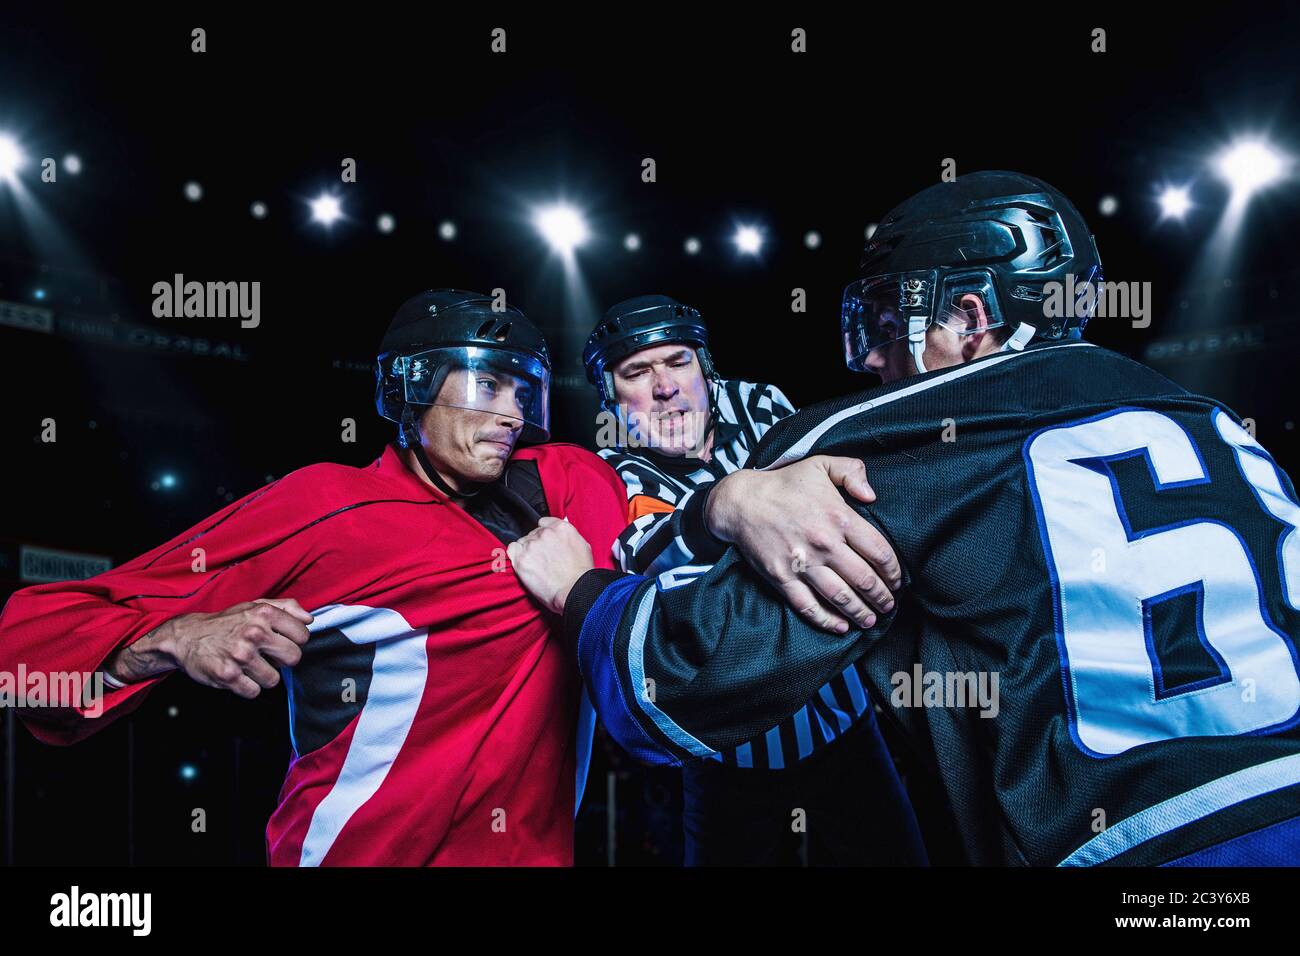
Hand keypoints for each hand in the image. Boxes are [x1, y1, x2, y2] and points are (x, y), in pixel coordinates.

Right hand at [108, 598, 313, 698]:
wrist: (186, 637)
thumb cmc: (226, 622)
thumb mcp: (254, 605)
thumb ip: (285, 607)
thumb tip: (309, 619)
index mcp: (264, 613)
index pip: (303, 635)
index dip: (295, 641)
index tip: (282, 641)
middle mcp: (254, 633)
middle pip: (294, 658)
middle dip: (283, 661)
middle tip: (269, 657)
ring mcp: (241, 655)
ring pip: (274, 680)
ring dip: (263, 676)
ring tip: (249, 666)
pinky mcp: (228, 675)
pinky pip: (254, 692)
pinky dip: (248, 687)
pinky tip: (238, 675)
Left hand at [507, 517, 594, 614]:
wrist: (574, 591)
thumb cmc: (581, 575)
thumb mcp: (583, 546)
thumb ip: (568, 537)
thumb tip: (561, 537)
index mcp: (561, 528)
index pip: (544, 523)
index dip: (545, 534)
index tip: (546, 543)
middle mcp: (545, 533)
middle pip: (533, 534)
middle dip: (537, 545)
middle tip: (543, 559)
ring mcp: (532, 545)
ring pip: (523, 542)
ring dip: (527, 551)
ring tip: (536, 566)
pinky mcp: (521, 559)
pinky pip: (511, 549)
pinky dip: (515, 554)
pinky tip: (524, 563)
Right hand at [704, 456, 901, 633]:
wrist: (741, 502)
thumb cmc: (784, 483)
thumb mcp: (820, 464)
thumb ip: (852, 472)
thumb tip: (873, 495)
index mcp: (839, 517)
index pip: (879, 551)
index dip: (893, 571)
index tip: (897, 580)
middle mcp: (824, 544)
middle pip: (864, 580)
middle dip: (882, 597)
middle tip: (889, 605)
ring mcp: (803, 564)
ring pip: (841, 597)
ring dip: (861, 613)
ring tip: (872, 620)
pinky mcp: (783, 578)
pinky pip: (809, 606)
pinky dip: (827, 620)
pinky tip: (841, 627)